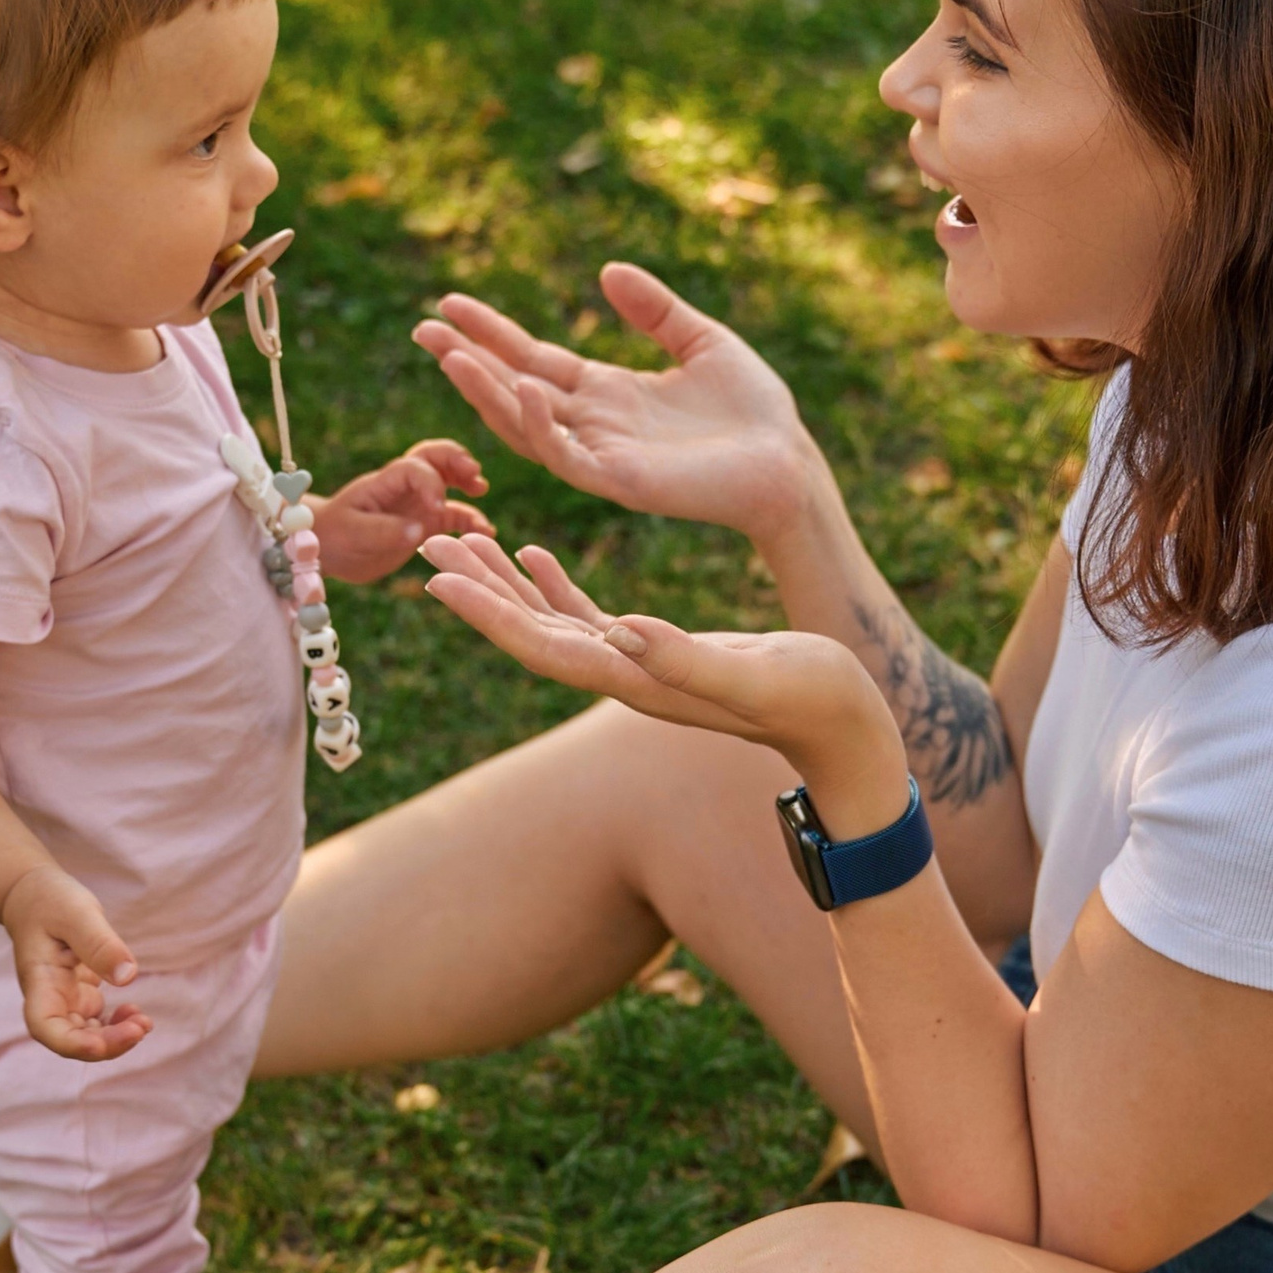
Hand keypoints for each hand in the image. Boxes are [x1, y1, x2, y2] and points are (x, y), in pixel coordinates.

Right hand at [0, 863, 151, 1061]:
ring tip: (144, 1023)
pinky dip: (118, 1026)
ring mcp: (64, 1000)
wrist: (34, 897)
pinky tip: (136, 1014)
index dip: (71, 1044)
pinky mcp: (79, 997)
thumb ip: (100, 944)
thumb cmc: (49, 902)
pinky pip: (97, 1024)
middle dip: (106, 1044)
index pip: (44, 1026)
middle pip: (70, 1040)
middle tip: (141, 1028)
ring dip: (116, 1039)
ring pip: (86, 1037)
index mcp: (39, 980)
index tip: (99, 1045)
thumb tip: (128, 977)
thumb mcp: (76, 913)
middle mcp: (49, 998)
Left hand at [311, 441, 493, 583]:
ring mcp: (417, 503)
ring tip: (481, 491)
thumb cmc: (333, 535)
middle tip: (474, 471)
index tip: (435, 509)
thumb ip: (384, 530)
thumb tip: (419, 530)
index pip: (416, 469)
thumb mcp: (353, 533)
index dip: (431, 484)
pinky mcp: (425, 523)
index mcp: (386, 481)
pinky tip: (486, 532)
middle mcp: (405, 486)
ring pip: (449, 483)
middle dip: (456, 459)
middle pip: (435, 458)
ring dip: (467, 483)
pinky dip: (470, 521)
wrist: (326, 549)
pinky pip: (453, 516)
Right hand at [415, 263, 820, 546]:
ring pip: (526, 425)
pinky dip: (538, 423)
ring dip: (487, 391)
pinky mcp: (619, 481)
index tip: (450, 305)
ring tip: (451, 354)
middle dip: (468, 360)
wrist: (789, 464)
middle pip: (515, 389)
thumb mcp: (702, 340)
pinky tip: (521, 385)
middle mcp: (594, 426)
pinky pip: (565, 455)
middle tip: (422, 327)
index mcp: (609, 395)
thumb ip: (655, 309)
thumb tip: (606, 272)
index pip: (535, 361)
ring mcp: (601, 455)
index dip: (492, 334)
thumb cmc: (755, 411)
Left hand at [418, 534, 909, 830]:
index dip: (488, 613)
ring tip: (458, 540)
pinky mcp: (657, 650)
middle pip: (529, 632)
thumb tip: (621, 628)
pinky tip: (532, 552)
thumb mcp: (755, 674)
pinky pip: (587, 615)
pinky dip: (553, 583)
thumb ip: (688, 657)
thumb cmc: (815, 702)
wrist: (846, 732)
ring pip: (549, 620)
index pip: (543, 646)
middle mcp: (625, 675)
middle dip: (476, 589)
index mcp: (637, 680)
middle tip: (426, 540)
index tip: (437, 575)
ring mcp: (638, 665)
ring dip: (502, 583)